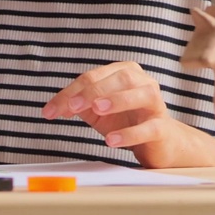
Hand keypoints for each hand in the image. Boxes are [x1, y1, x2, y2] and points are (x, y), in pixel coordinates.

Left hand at [42, 61, 214, 168]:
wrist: (158, 142)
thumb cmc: (125, 120)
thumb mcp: (97, 111)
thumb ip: (78, 105)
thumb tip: (56, 107)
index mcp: (124, 72)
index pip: (93, 77)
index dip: (70, 92)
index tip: (50, 111)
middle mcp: (143, 82)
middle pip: (119, 78)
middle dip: (92, 91)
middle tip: (72, 106)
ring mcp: (156, 104)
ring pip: (142, 93)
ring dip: (117, 100)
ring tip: (98, 109)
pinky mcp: (163, 128)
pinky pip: (150, 127)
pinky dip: (129, 133)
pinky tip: (111, 140)